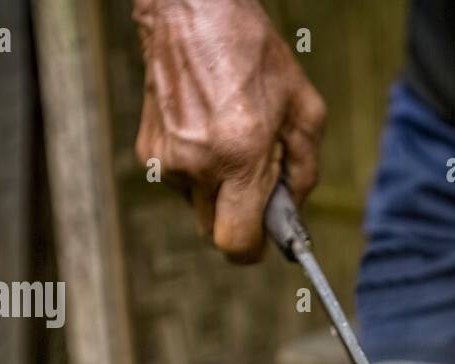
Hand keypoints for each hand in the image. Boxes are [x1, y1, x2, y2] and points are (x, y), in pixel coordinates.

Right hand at [134, 0, 325, 260]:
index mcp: (240, 155)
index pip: (236, 242)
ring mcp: (167, 159)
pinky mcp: (148, 151)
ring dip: (218, 190)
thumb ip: (304, 174)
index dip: (254, 248)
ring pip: (198, 206)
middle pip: (216, 231)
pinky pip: (180, 183)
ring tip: (231, 142)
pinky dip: (197, 170)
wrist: (193, 15)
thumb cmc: (254, 57)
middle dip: (238, 217)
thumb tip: (291, 214)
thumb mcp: (305, 112)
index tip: (265, 239)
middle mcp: (198, 163)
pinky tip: (208, 132)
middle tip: (256, 181)